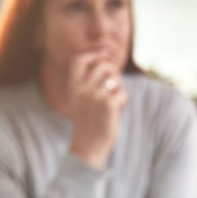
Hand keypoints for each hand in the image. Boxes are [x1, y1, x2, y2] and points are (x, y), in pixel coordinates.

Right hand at [67, 52, 127, 167]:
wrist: (88, 145)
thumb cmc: (89, 119)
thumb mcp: (83, 97)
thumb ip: (91, 77)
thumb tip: (109, 53)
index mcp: (73, 86)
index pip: (80, 59)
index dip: (94, 53)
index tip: (106, 56)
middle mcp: (82, 89)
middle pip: (103, 65)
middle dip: (113, 72)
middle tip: (112, 87)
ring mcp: (95, 96)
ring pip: (115, 79)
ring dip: (118, 88)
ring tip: (113, 101)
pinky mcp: (108, 104)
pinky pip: (123, 93)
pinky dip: (123, 101)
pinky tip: (116, 110)